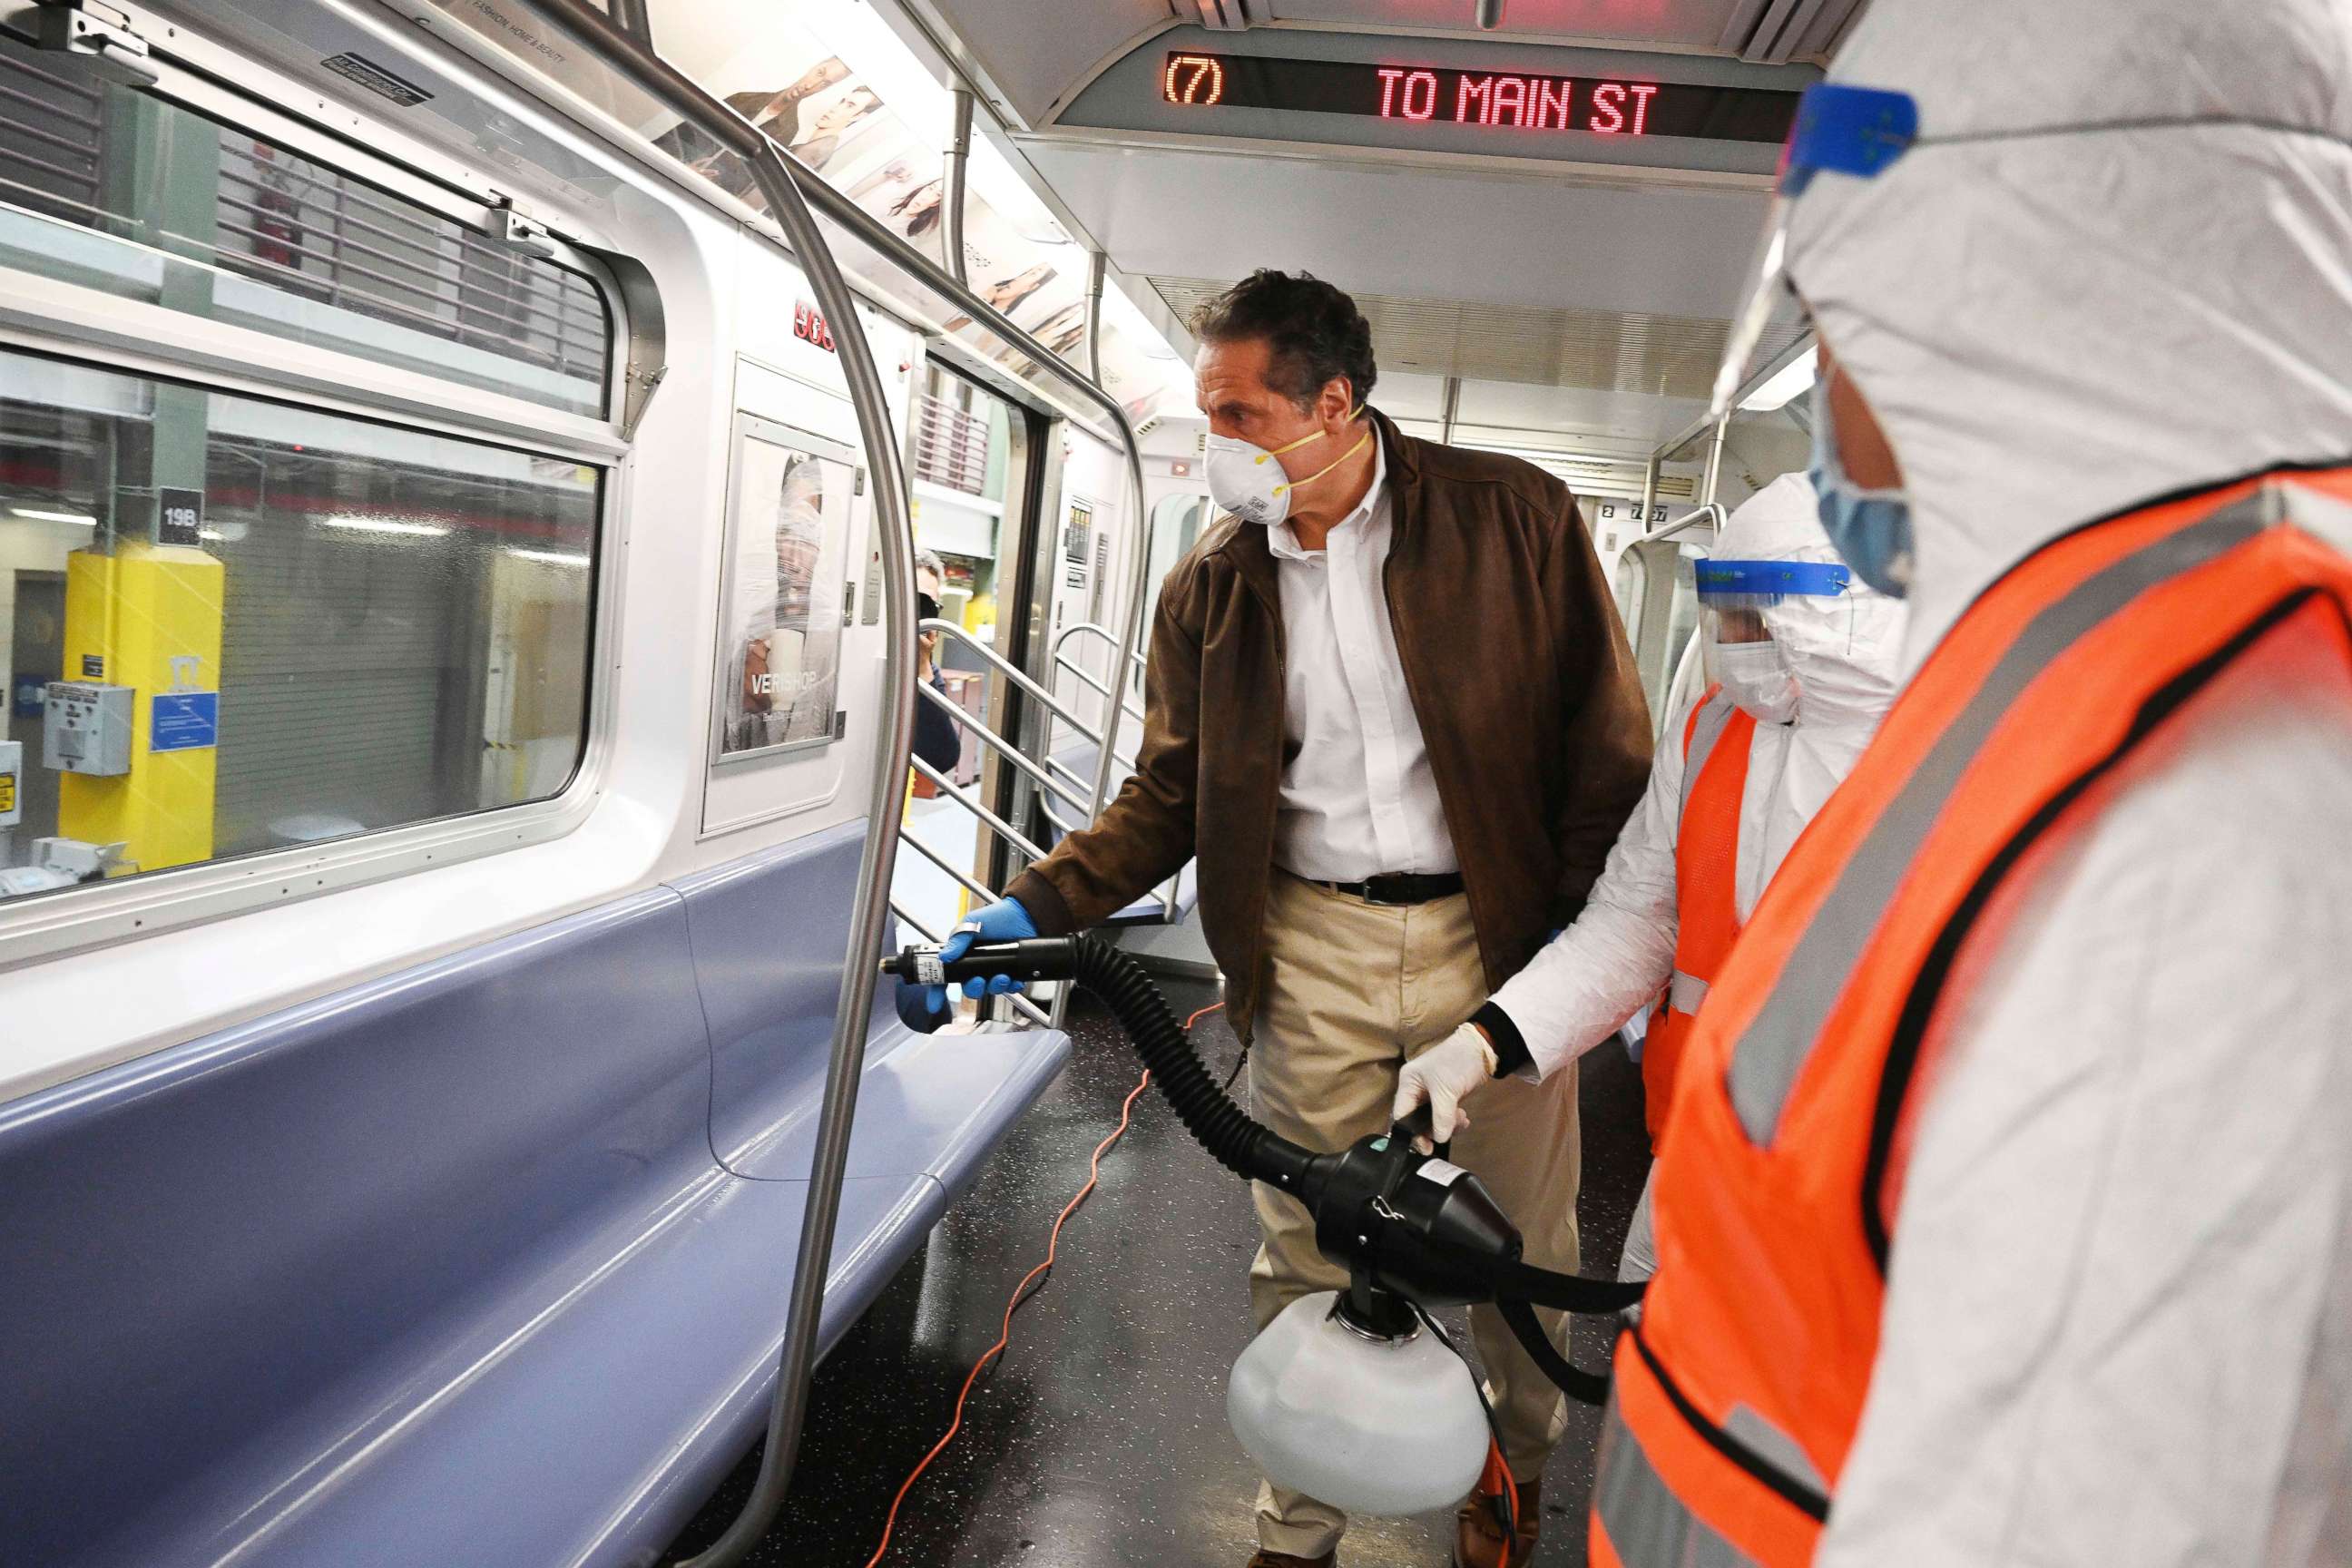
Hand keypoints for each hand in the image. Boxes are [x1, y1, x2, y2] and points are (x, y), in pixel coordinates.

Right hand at [901, 896, 1037, 1028]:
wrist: (1024, 914)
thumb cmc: (996, 916)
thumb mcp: (972, 924)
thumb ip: (958, 940)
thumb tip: (944, 957)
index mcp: (962, 956)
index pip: (946, 978)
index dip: (937, 993)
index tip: (934, 1005)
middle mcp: (976, 966)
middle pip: (969, 988)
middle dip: (973, 988)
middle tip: (979, 980)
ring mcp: (994, 970)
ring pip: (990, 989)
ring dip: (995, 987)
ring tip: (1002, 977)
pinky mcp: (1011, 972)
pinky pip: (1010, 987)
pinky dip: (1012, 986)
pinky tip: (1014, 979)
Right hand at [1392, 1023, 1498, 1146]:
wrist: (1482, 1049)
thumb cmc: (1457, 1062)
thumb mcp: (1447, 1090)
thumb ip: (1441, 1117)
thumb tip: (1439, 1139)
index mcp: (1409, 1083)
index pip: (1401, 1114)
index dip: (1410, 1132)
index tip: (1424, 1147)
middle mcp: (1416, 1090)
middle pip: (1416, 1120)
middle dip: (1431, 1130)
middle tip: (1443, 1138)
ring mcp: (1431, 1095)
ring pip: (1432, 1121)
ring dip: (1447, 1126)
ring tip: (1460, 1120)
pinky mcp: (1446, 1097)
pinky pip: (1445, 1117)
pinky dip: (1454, 1121)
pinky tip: (1463, 1118)